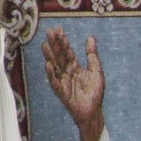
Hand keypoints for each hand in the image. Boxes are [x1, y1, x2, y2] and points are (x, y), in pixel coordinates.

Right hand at [42, 25, 106, 140]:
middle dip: (54, 44)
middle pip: (59, 56)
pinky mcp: (61, 92)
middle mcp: (66, 72)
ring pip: (54, 66)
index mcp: (74, 67)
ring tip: (44, 45)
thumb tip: (90, 37)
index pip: (67, 51)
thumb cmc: (94, 92)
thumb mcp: (96, 71)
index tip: (58, 29)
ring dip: (49, 56)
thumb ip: (92, 55)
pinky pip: (55, 82)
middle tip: (49, 32)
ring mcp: (62, 81)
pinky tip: (48, 65)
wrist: (93, 111)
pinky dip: (51, 74)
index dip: (63, 41)